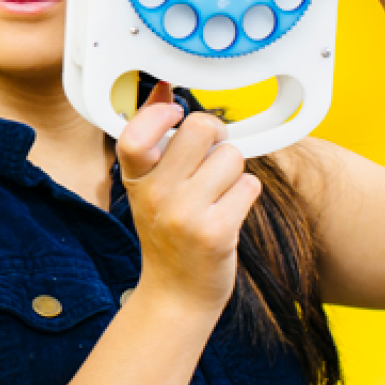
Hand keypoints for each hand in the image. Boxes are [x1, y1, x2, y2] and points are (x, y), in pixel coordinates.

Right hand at [115, 83, 261, 309]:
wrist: (176, 294)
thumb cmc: (167, 234)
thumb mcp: (148, 186)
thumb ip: (155, 137)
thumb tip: (164, 89)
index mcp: (136, 179)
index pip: (136, 133)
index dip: (160, 113)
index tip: (175, 112)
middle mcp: (156, 194)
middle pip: (201, 128)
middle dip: (215, 136)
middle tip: (211, 155)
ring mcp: (185, 213)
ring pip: (231, 156)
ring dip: (233, 171)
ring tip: (218, 193)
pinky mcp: (217, 231)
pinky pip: (248, 184)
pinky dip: (245, 194)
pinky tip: (228, 211)